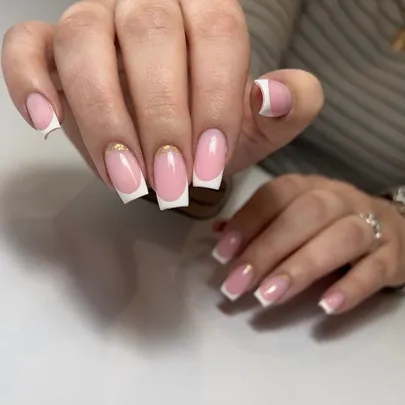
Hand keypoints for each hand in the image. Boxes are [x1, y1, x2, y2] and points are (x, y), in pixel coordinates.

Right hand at [2, 0, 322, 209]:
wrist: (172, 134)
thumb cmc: (213, 126)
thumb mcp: (261, 123)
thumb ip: (289, 106)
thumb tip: (276, 94)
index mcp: (206, 11)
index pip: (216, 33)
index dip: (215, 100)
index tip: (209, 165)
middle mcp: (147, 4)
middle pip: (150, 36)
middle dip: (161, 120)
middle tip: (171, 183)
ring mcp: (93, 21)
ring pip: (84, 43)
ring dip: (105, 118)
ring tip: (126, 178)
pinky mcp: (49, 47)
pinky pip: (25, 48)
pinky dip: (29, 84)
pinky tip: (48, 122)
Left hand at [213, 175, 404, 313]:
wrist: (390, 227)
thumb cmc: (328, 223)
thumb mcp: (293, 214)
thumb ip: (259, 222)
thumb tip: (219, 232)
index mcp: (308, 186)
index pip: (275, 195)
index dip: (247, 222)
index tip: (222, 254)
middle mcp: (339, 198)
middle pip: (305, 216)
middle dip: (267, 250)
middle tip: (237, 284)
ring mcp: (370, 223)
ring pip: (340, 238)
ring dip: (301, 267)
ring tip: (269, 296)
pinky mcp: (394, 253)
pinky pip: (376, 268)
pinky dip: (352, 287)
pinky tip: (327, 305)